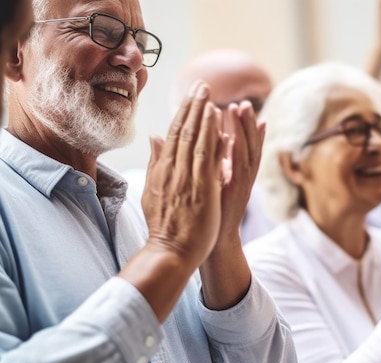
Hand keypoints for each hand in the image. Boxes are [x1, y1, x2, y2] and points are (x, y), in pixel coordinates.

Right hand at [141, 81, 225, 267]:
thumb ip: (155, 163)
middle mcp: (173, 170)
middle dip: (193, 106)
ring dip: (203, 115)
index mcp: (163, 170)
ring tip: (209, 94)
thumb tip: (153, 137)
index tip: (191, 95)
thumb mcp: (152, 191)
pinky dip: (212, 137)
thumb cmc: (164, 226)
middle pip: (183, 131)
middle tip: (202, 84)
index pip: (173, 135)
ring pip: (195, 140)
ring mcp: (187, 179)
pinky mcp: (202, 188)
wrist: (169, 252)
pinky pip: (208, 157)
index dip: (183, 113)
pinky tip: (219, 121)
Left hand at [218, 101, 265, 238]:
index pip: (239, 144)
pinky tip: (233, 138)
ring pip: (246, 153)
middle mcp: (241, 177)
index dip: (240, 126)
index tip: (239, 105)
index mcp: (234, 172)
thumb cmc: (210, 213)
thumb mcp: (211, 182)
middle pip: (247, 144)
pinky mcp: (236, 195)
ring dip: (244, 131)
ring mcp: (241, 186)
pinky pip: (239, 170)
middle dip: (245, 123)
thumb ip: (214, 161)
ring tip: (241, 110)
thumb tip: (214, 140)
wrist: (213, 244)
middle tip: (243, 102)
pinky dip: (236, 153)